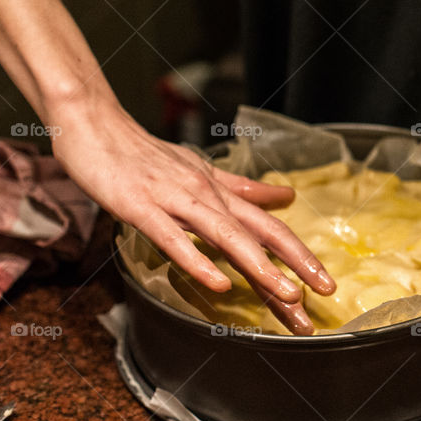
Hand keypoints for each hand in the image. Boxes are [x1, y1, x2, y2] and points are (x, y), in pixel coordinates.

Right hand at [48, 97, 334, 334]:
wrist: (95, 125)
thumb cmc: (146, 154)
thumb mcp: (202, 171)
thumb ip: (243, 189)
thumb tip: (286, 197)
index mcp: (221, 192)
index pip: (270, 227)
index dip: (301, 255)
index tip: (325, 284)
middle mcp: (207, 194)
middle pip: (260, 233)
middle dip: (295, 265)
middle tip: (325, 293)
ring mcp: (175, 200)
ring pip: (226, 236)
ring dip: (260, 266)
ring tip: (288, 295)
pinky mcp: (142, 207)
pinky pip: (173, 238)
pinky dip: (198, 261)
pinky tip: (219, 284)